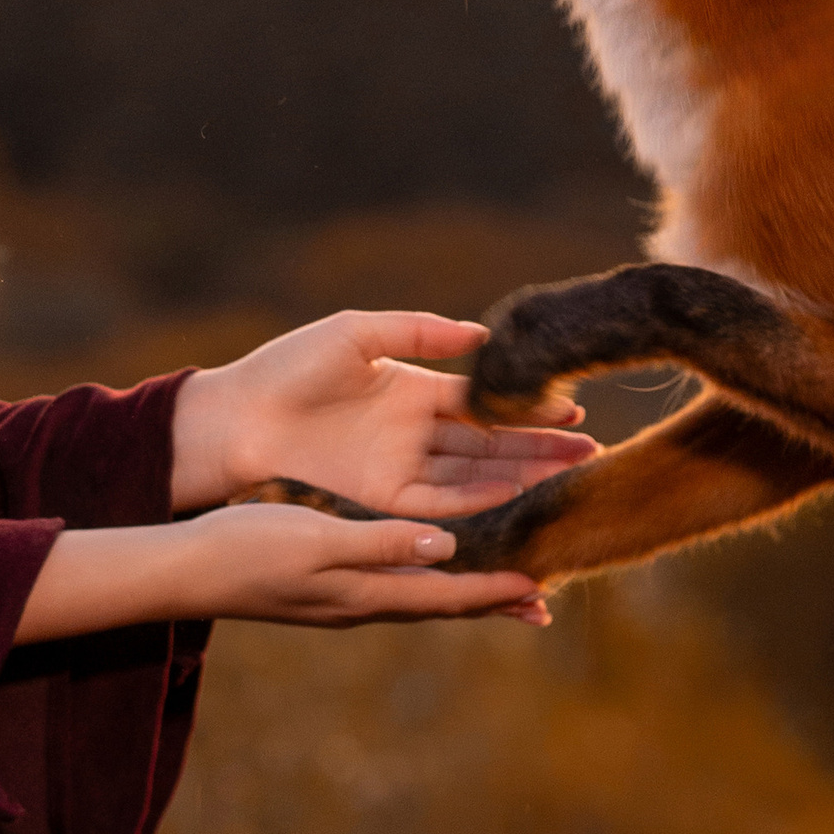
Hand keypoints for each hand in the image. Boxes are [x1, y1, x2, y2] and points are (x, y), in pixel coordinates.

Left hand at [170, 311, 593, 518]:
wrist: (240, 415)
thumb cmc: (289, 366)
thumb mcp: (358, 333)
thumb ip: (421, 331)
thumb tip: (481, 335)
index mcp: (414, 390)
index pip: (485, 403)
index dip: (528, 408)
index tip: (574, 409)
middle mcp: (416, 433)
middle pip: (492, 444)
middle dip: (541, 448)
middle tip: (594, 452)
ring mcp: (402, 467)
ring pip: (476, 475)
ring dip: (522, 476)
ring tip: (569, 475)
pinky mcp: (382, 498)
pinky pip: (442, 503)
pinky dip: (479, 501)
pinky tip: (515, 494)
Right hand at [179, 501, 549, 628]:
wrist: (188, 571)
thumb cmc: (247, 548)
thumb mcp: (317, 536)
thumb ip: (380, 542)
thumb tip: (445, 548)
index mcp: (366, 593)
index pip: (447, 597)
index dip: (496, 592)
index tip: (542, 587)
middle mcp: (363, 604)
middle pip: (442, 607)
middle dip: (492, 604)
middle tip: (542, 604)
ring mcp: (343, 601)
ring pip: (420, 601)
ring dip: (463, 597)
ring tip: (501, 593)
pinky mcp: (326, 590)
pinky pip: (394, 591)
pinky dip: (427, 585)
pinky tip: (426, 573)